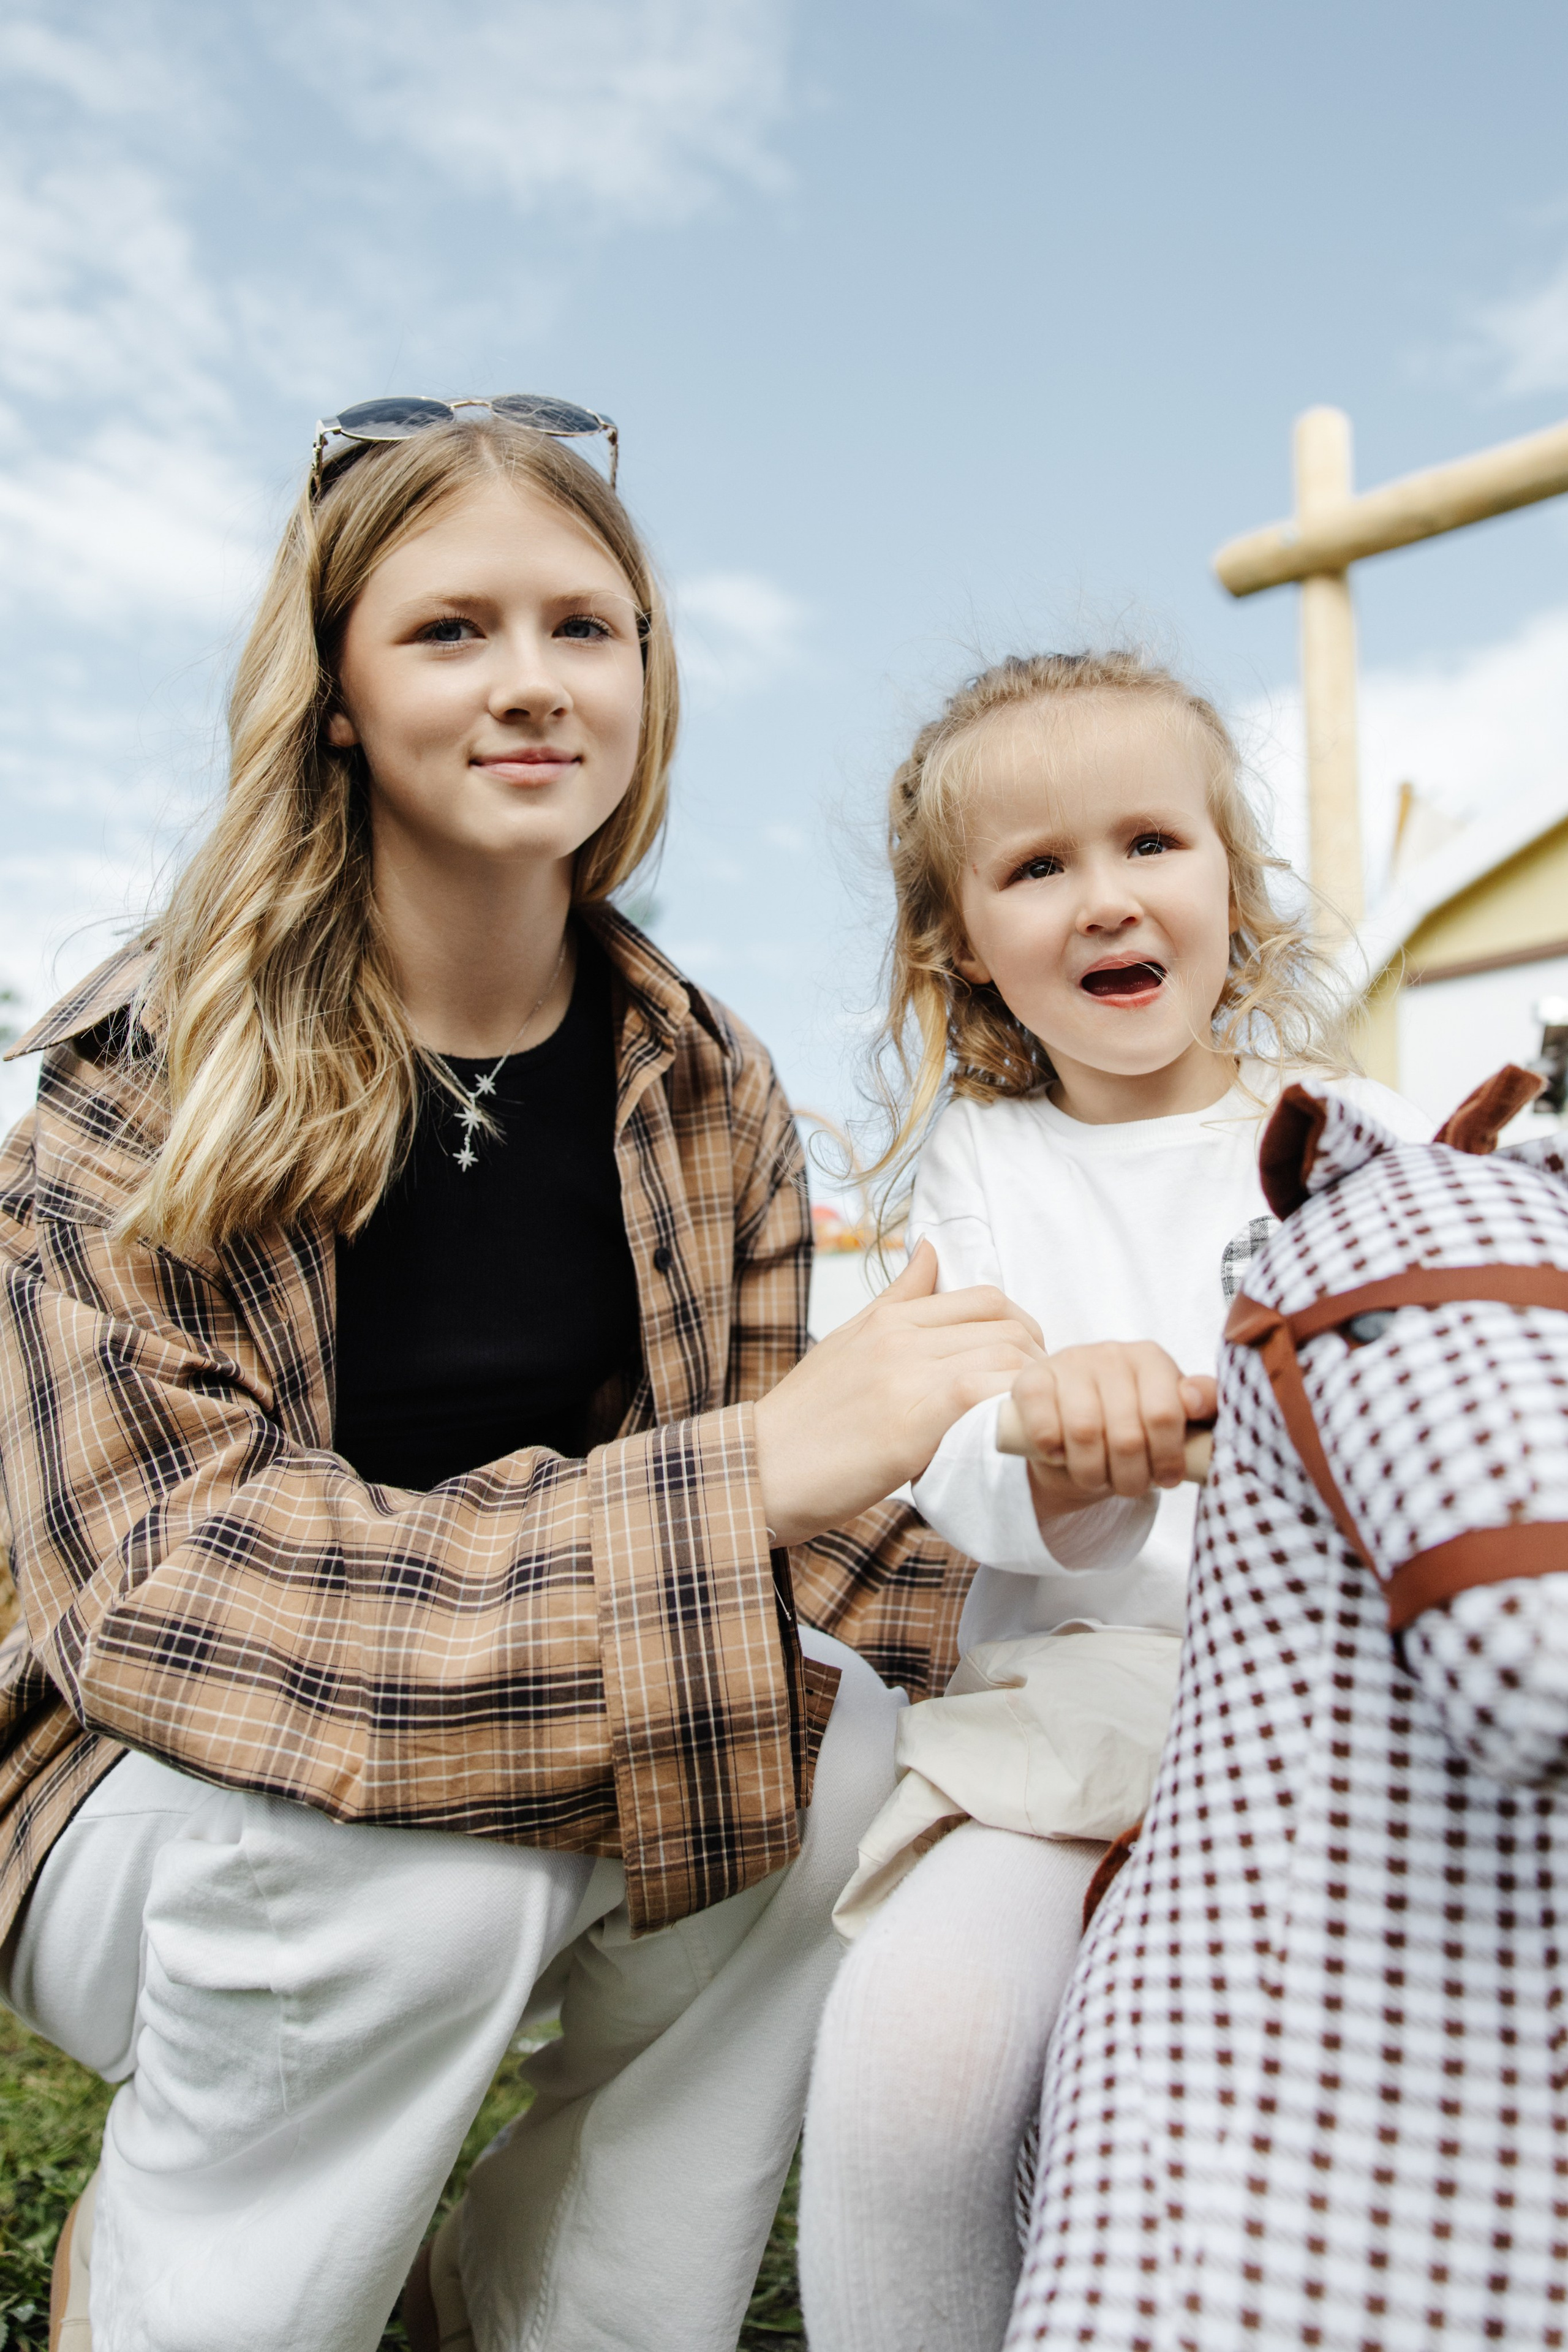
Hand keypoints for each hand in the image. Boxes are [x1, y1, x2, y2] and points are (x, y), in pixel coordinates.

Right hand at [754, 1239, 1044, 1548]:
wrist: (761, 1470)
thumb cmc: (806, 1418)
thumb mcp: (848, 1341)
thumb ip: (897, 1297)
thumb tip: (929, 1247)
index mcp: (888, 1316)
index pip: (985, 1298)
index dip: (1020, 1329)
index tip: (1023, 1364)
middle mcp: (900, 1335)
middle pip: (1005, 1323)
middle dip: (1036, 1357)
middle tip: (1035, 1395)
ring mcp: (906, 1374)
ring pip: (1005, 1354)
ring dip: (1029, 1386)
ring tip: (1025, 1417)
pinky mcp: (912, 1420)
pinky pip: (985, 1392)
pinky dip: (1009, 1408)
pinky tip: (1008, 1433)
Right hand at [1007, 1343, 1216, 1521]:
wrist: (1076, 1427)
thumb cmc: (1134, 1424)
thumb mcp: (1176, 1419)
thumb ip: (1203, 1407)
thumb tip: (1195, 1401)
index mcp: (1151, 1358)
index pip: (1164, 1414)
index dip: (1166, 1458)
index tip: (1165, 1480)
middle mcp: (1111, 1353)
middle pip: (1125, 1434)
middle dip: (1130, 1476)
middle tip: (1130, 1488)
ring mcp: (1069, 1363)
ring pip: (1083, 1432)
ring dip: (1092, 1471)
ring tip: (1098, 1480)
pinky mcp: (1032, 1379)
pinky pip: (1043, 1425)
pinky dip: (1054, 1453)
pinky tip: (1062, 1458)